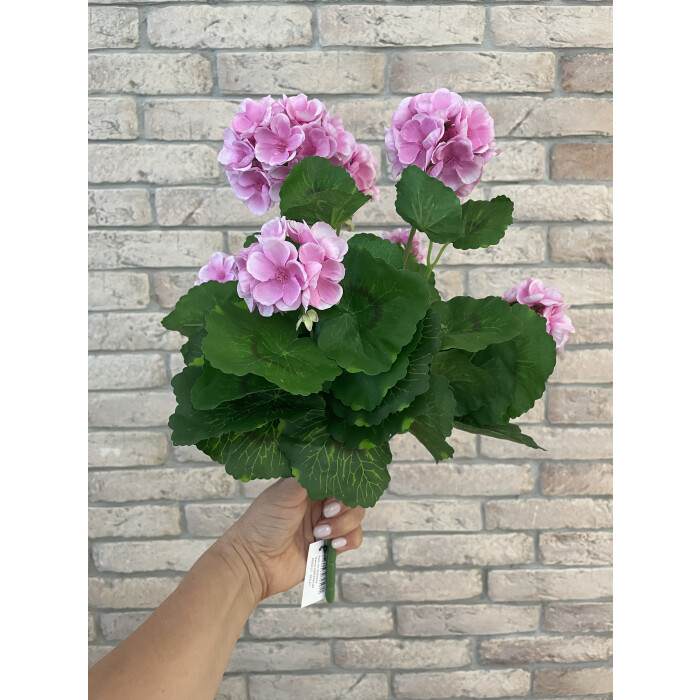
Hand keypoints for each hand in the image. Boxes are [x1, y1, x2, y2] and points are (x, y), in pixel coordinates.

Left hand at [218, 478, 365, 602]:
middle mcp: (320, 503)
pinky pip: (354, 538)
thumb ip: (307, 476)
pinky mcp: (330, 546)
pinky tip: (332, 545)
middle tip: (327, 512)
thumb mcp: (284, 493)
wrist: (255, 563)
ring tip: (319, 533)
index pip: (337, 476)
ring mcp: (327, 524)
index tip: (333, 491)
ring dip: (343, 525)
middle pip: (351, 496)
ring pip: (355, 517)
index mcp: (309, 486)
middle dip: (344, 506)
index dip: (341, 482)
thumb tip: (328, 459)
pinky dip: (348, 540)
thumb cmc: (263, 524)